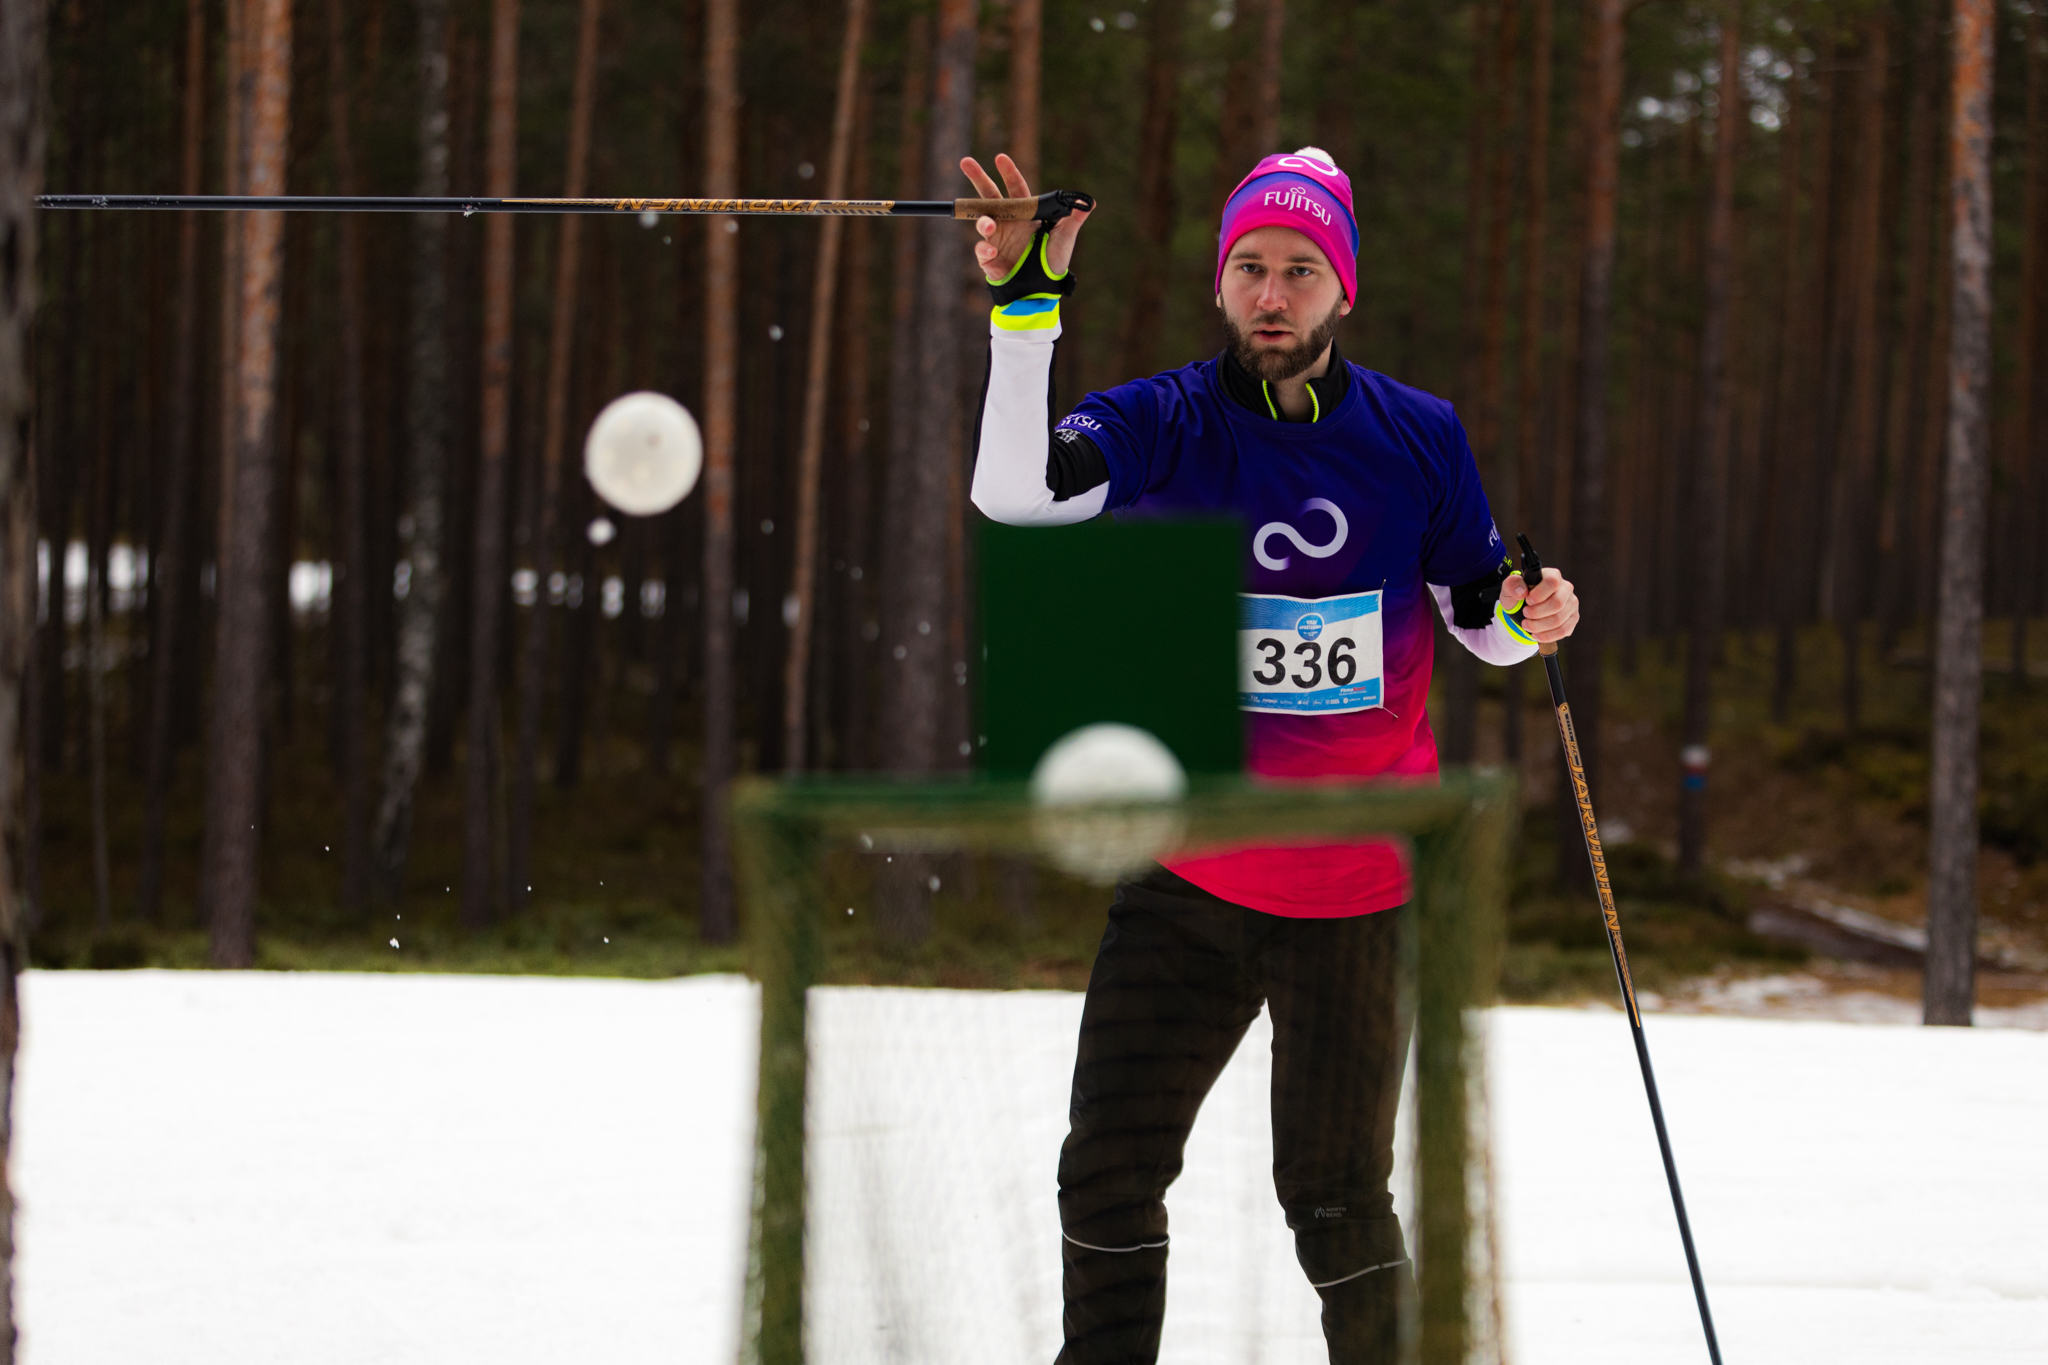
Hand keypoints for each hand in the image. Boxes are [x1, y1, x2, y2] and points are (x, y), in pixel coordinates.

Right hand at [961, 153, 1092, 282]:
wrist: (1041, 290)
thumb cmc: (1053, 262)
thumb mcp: (1065, 238)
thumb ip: (1074, 219)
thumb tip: (1090, 202)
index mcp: (1025, 214)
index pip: (1015, 188)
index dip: (1009, 172)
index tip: (1001, 158)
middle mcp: (1008, 223)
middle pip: (990, 196)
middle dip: (978, 178)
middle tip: (966, 162)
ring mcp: (997, 240)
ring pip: (983, 222)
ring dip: (984, 222)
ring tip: (988, 226)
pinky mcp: (989, 259)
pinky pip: (982, 251)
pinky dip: (985, 251)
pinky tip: (993, 254)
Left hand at [1500, 567, 1578, 643]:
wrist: (1524, 610)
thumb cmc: (1519, 596)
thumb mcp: (1510, 588)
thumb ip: (1512, 584)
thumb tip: (1522, 592)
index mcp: (1552, 575)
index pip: (1552, 582)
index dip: (1539, 594)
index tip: (1527, 601)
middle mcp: (1566, 588)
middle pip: (1557, 603)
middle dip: (1537, 613)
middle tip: (1525, 614)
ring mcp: (1571, 604)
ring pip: (1559, 619)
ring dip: (1539, 626)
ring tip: (1527, 625)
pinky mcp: (1573, 618)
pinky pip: (1563, 630)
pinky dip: (1547, 635)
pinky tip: (1536, 634)